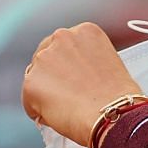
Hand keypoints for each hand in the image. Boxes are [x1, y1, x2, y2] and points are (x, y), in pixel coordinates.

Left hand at [21, 22, 142, 143]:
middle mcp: (61, 37)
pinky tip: (58, 117)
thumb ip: (85, 61)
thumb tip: (70, 77)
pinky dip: (38, 110)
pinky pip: (29, 101)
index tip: (75, 80)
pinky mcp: (31, 82)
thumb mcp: (108, 63)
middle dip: (53, 76)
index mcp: (84, 31)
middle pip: (46, 57)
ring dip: (46, 92)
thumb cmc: (118, 97)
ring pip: (36, 78)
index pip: (64, 46)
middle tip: (68, 95)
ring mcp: (43, 59)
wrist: (114, 115)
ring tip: (67, 107)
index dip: (69, 67)